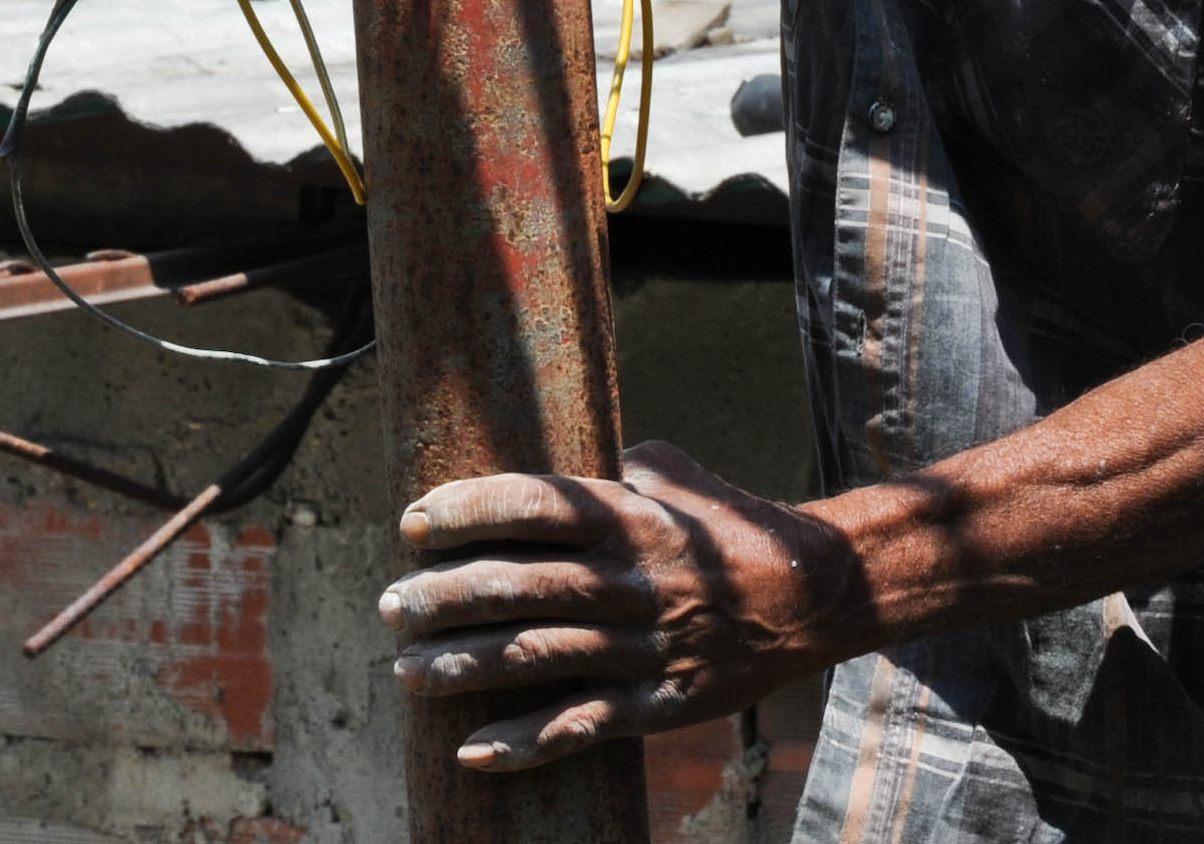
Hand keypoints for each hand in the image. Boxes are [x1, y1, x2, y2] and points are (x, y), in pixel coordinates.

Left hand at [379, 440, 863, 772]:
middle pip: (519, 585)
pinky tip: (472, 751)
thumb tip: (556, 453)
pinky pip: (582, 726)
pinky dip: (524, 744)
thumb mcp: (675, 476)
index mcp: (628, 517)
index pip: (531, 505)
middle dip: (443, 597)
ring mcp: (643, 647)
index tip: (412, 522)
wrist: (812, 596)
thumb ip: (611, 467)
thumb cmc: (729, 527)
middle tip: (391, 607)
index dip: (466, 511)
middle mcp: (629, 580)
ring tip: (407, 672)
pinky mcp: (659, 704)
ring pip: (538, 658)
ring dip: (464, 667)